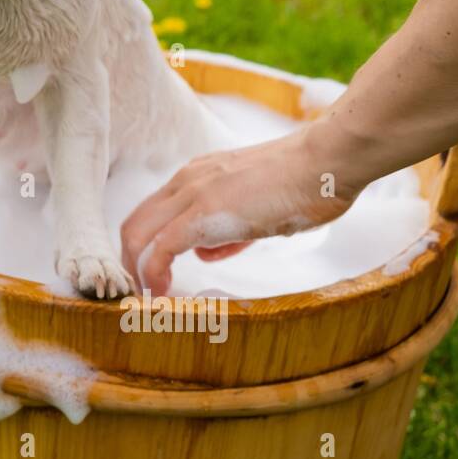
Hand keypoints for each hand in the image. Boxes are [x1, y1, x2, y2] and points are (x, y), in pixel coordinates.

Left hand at [119, 127, 358, 295]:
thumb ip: (228, 231)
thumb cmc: (306, 183)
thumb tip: (205, 252)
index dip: (145, 247)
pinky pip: (161, 248)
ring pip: (138, 233)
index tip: (153, 275)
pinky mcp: (204, 214)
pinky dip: (152, 274)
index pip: (154, 212)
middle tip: (142, 291)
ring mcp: (193, 194)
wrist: (327, 161)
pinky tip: (161, 293)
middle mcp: (187, 181)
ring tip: (149, 297)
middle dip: (131, 261)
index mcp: (199, 177)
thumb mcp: (257, 210)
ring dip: (137, 270)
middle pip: (136, 223)